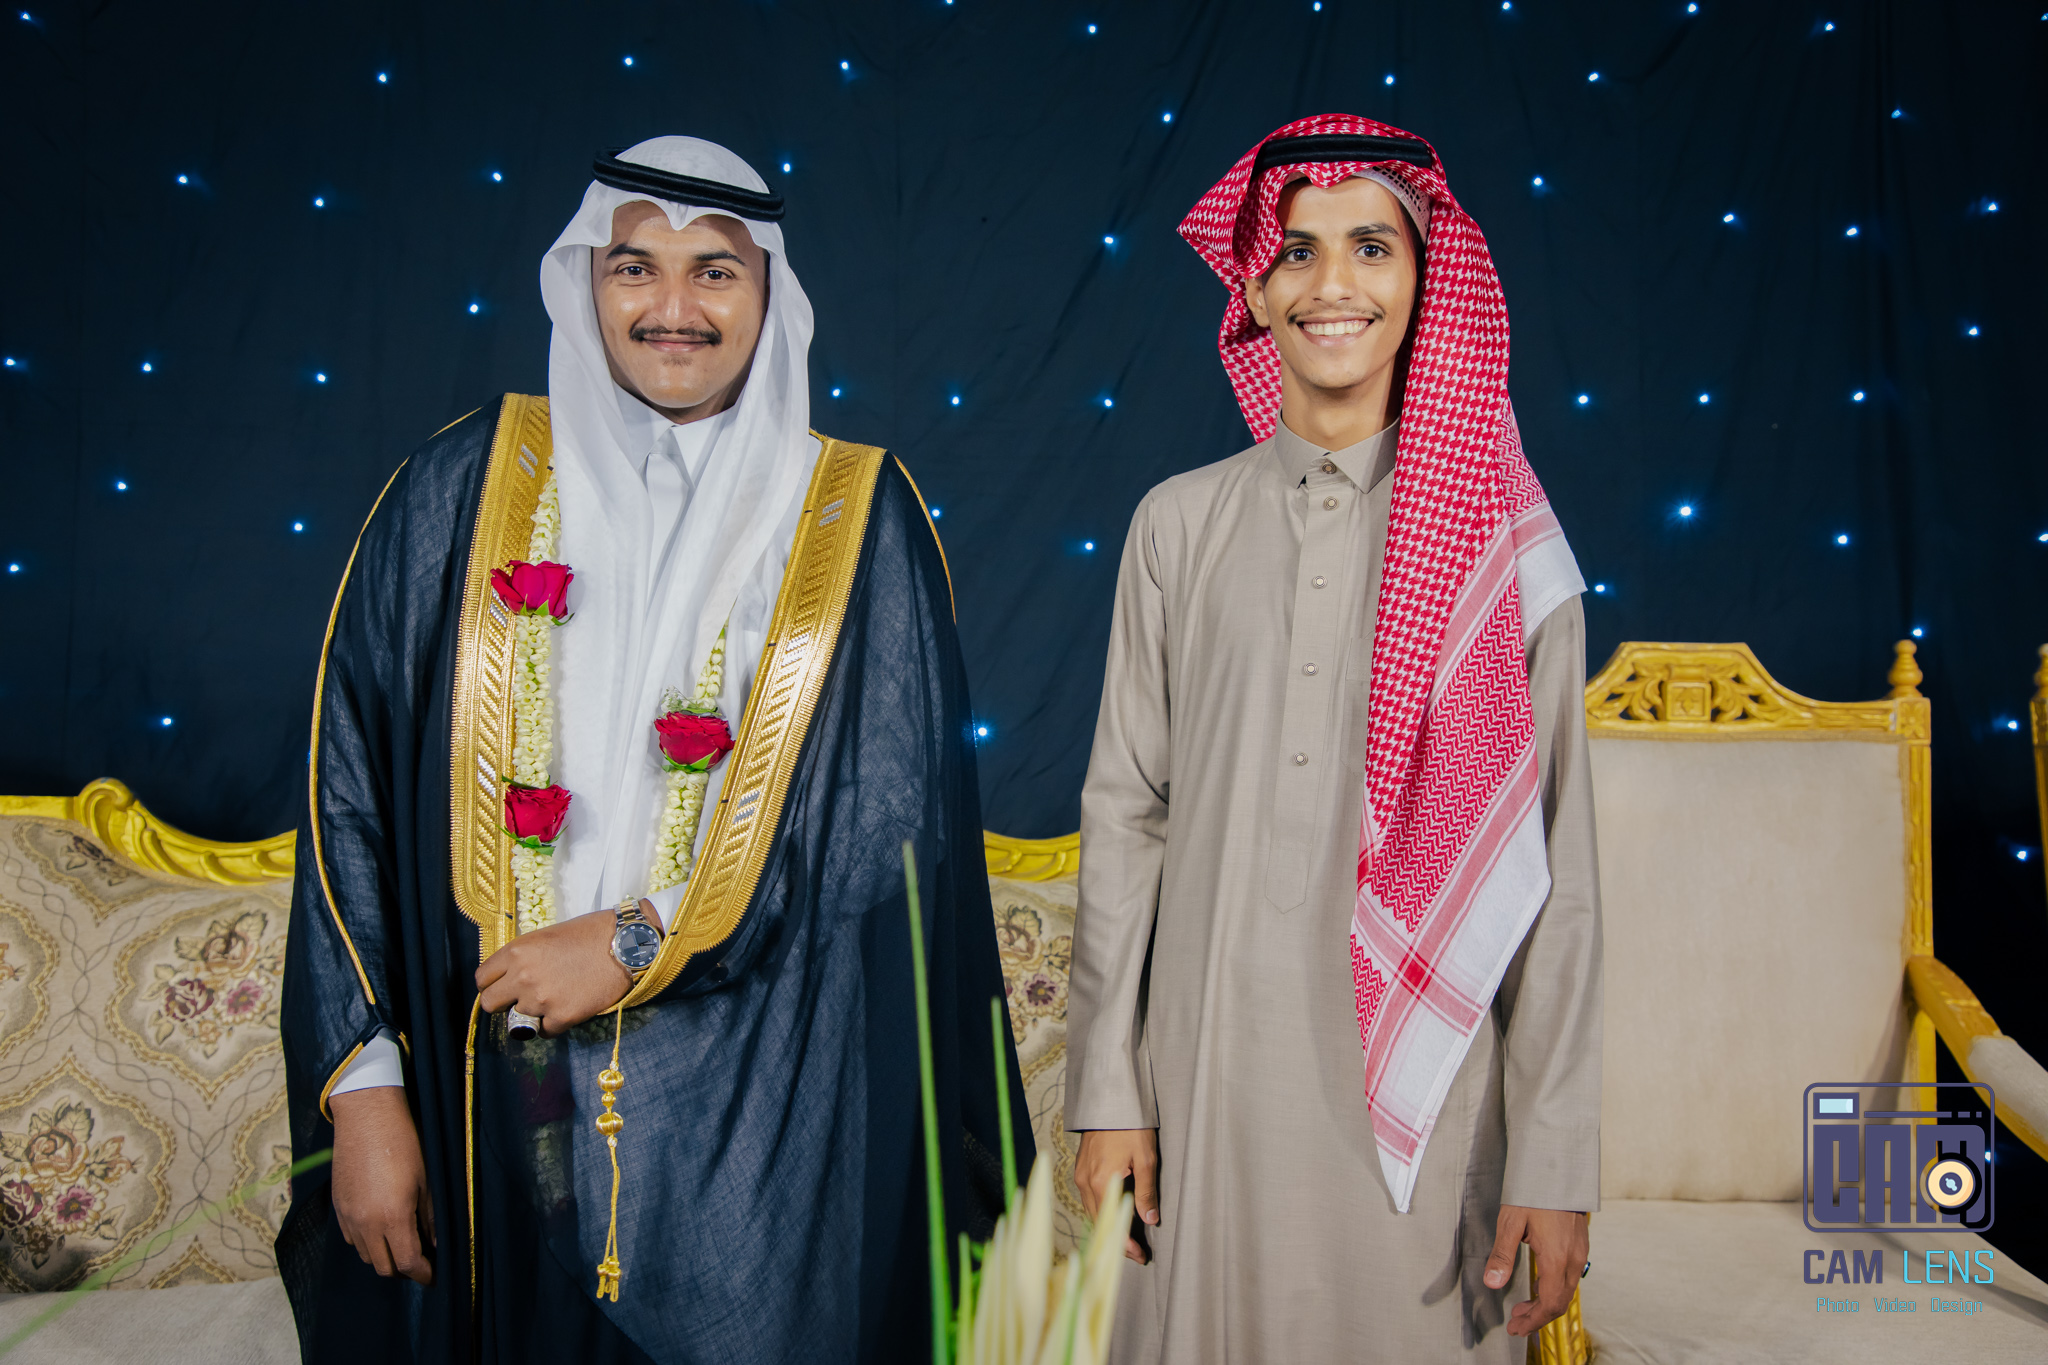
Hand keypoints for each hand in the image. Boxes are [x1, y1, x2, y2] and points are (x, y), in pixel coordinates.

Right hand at [331, 1086, 434, 1284]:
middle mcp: (366, 1223)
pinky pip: (351, 1238)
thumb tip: (434, 1243)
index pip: (408, 1262)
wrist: (367, 1116)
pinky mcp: (338, 1207)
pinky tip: (380, 1227)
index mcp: (393, 1217)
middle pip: (383, 1267)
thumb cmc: (403, 1143)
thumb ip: (429, 1217)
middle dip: (403, 1270)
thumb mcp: (425, 1181)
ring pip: (365, 1255)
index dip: (423, 1274)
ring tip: (401, 1243)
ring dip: (384, 1256)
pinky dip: (366, 1242)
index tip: (433, 1275)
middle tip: (420, 1261)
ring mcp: (348, 1216)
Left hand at [475, 902, 644, 1035]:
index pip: (482, 979)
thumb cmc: (592, 934)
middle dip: (504, 1003)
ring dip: (534, 1013)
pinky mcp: (563, 1017)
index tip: (504, 987)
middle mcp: (523, 976)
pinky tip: (569, 1008)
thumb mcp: (548, 936)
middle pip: (490, 1004)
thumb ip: (524, 957)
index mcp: (517, 951)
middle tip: (522, 999)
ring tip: (556, 999)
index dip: (493, 984)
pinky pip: (545, 1032)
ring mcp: (541, 999)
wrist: (628, 945)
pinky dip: (555, 1024)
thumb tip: (511, 978)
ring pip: (519, 1021)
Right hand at [1074, 1128, 1159, 1262]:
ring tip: (1126, 1237)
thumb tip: (1150, 1220)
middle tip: (1136, 1253)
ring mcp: (1080, 1175)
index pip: (1113, 1224)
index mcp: (1102, 1182)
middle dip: (1117, 1239)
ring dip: (1108, 1226)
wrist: (1110, 1100)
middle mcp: (1086, 1182)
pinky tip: (1113, 1214)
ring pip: (1091, 1211)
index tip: (1140, 1256)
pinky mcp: (1080, 1168)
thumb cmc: (1130, 1126)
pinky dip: (1100, 1212)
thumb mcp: (1145, 1159)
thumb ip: (1147, 1192)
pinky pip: (1088, 1199)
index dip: (1126, 1244)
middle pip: (1099, 1222)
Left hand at [1486, 1204, 1588, 1336]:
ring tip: (1524, 1308)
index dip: (1533, 1321)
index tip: (1516, 1328)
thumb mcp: (1511, 1223)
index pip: (1550, 1304)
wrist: (1557, 1169)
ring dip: (1546, 1304)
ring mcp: (1579, 1253)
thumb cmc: (1533, 1194)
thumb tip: (1492, 1283)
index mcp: (1556, 1259)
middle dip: (1538, 1317)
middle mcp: (1572, 1260)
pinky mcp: (1579, 1245)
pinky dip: (1554, 1290)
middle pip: (1560, 1302)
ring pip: (1567, 1291)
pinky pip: (1570, 1277)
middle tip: (1516, 1323)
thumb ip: (1502, 1255)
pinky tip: (1539, 1286)